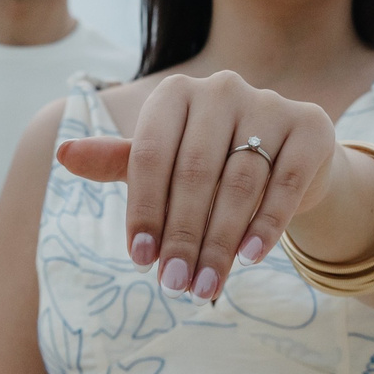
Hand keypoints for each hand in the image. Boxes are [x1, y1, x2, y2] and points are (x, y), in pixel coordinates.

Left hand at [55, 68, 337, 300]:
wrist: (285, 159)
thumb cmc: (209, 163)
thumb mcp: (161, 162)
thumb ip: (117, 161)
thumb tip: (63, 154)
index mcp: (176, 93)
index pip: (150, 154)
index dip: (144, 210)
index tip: (141, 259)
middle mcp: (222, 88)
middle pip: (195, 172)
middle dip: (182, 235)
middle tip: (174, 284)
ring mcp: (269, 103)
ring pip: (239, 182)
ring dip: (220, 241)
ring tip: (205, 284)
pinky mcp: (310, 126)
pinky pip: (284, 182)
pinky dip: (267, 223)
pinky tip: (250, 257)